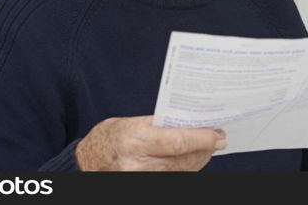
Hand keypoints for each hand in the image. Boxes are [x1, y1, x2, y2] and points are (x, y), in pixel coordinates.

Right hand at [74, 115, 226, 170]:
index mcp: (137, 139)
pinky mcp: (145, 185)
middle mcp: (139, 163)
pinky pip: (175, 178)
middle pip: (184, 159)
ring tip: (208, 145)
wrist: (88, 161)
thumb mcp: (133, 122)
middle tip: (218, 138)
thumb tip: (192, 122)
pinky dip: (188, 167)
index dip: (202, 139)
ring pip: (183, 170)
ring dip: (200, 158)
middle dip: (205, 148)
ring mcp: (142, 178)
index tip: (218, 134)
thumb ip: (161, 124)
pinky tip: (194, 157)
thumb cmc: (111, 136)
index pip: (178, 142)